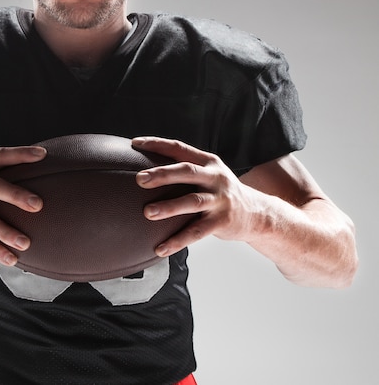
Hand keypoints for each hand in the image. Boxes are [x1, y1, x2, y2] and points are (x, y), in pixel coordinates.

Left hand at [132, 137, 258, 256]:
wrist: (257, 214)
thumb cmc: (220, 192)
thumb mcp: (209, 174)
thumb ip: (185, 169)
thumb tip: (145, 168)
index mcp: (208, 162)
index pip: (179, 148)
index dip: (157, 144)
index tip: (135, 144)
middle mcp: (215, 177)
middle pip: (186, 171)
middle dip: (162, 174)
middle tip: (139, 179)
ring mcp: (220, 200)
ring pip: (192, 201)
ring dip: (169, 207)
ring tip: (147, 213)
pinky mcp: (222, 222)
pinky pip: (197, 232)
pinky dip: (177, 240)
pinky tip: (160, 248)